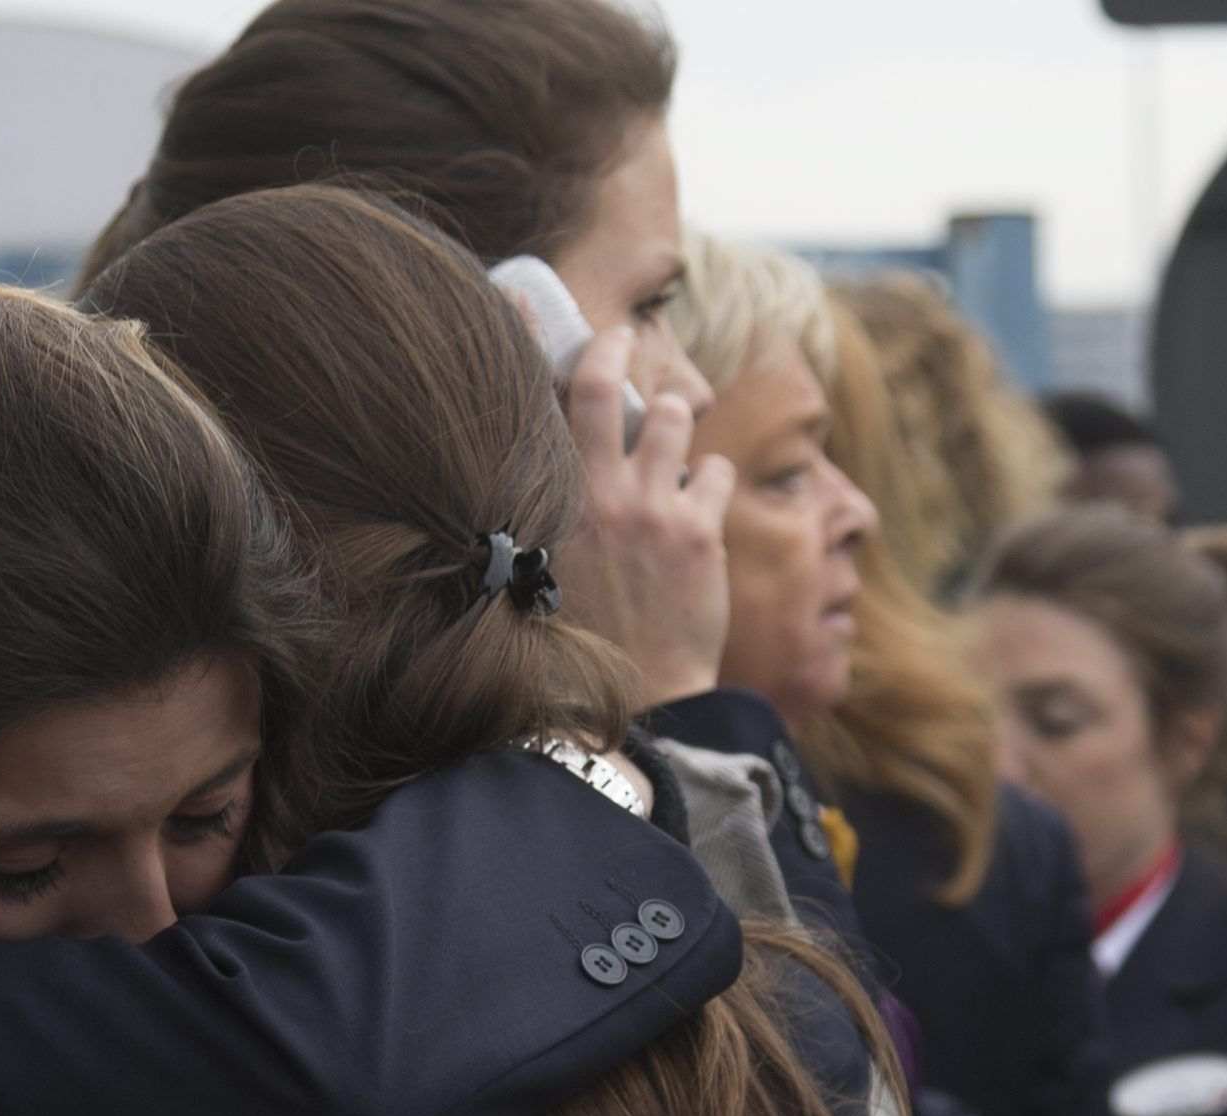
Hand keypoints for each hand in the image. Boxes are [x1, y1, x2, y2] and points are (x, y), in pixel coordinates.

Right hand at [548, 325, 731, 709]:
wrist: (633, 700)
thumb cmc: (574, 646)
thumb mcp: (534, 576)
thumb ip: (532, 519)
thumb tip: (513, 486)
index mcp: (550, 502)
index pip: (541, 403)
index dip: (535, 343)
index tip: (528, 304)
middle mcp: (601, 493)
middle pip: (609, 387)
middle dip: (619, 350)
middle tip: (625, 337)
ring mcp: (655, 508)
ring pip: (675, 419)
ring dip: (675, 421)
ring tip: (670, 442)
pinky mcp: (702, 533)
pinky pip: (713, 473)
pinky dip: (706, 482)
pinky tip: (697, 504)